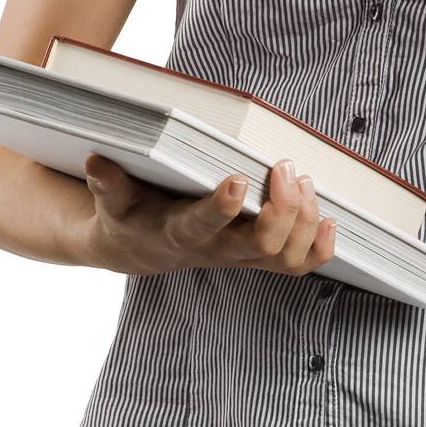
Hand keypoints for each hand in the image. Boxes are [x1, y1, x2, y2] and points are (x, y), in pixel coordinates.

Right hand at [80, 154, 337, 277]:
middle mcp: (216, 252)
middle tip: (286, 168)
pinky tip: (328, 219)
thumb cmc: (130, 214)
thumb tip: (97, 161)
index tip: (237, 178)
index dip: (222, 208)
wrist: (138, 249)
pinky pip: (298, 265)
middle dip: (283, 208)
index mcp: (179, 233)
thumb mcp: (114, 199)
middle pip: (260, 245)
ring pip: (285, 257)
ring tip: (304, 180)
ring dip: (305, 221)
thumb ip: (108, 183)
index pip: (202, 227)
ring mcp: (241, 258)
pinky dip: (320, 247)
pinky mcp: (258, 259)